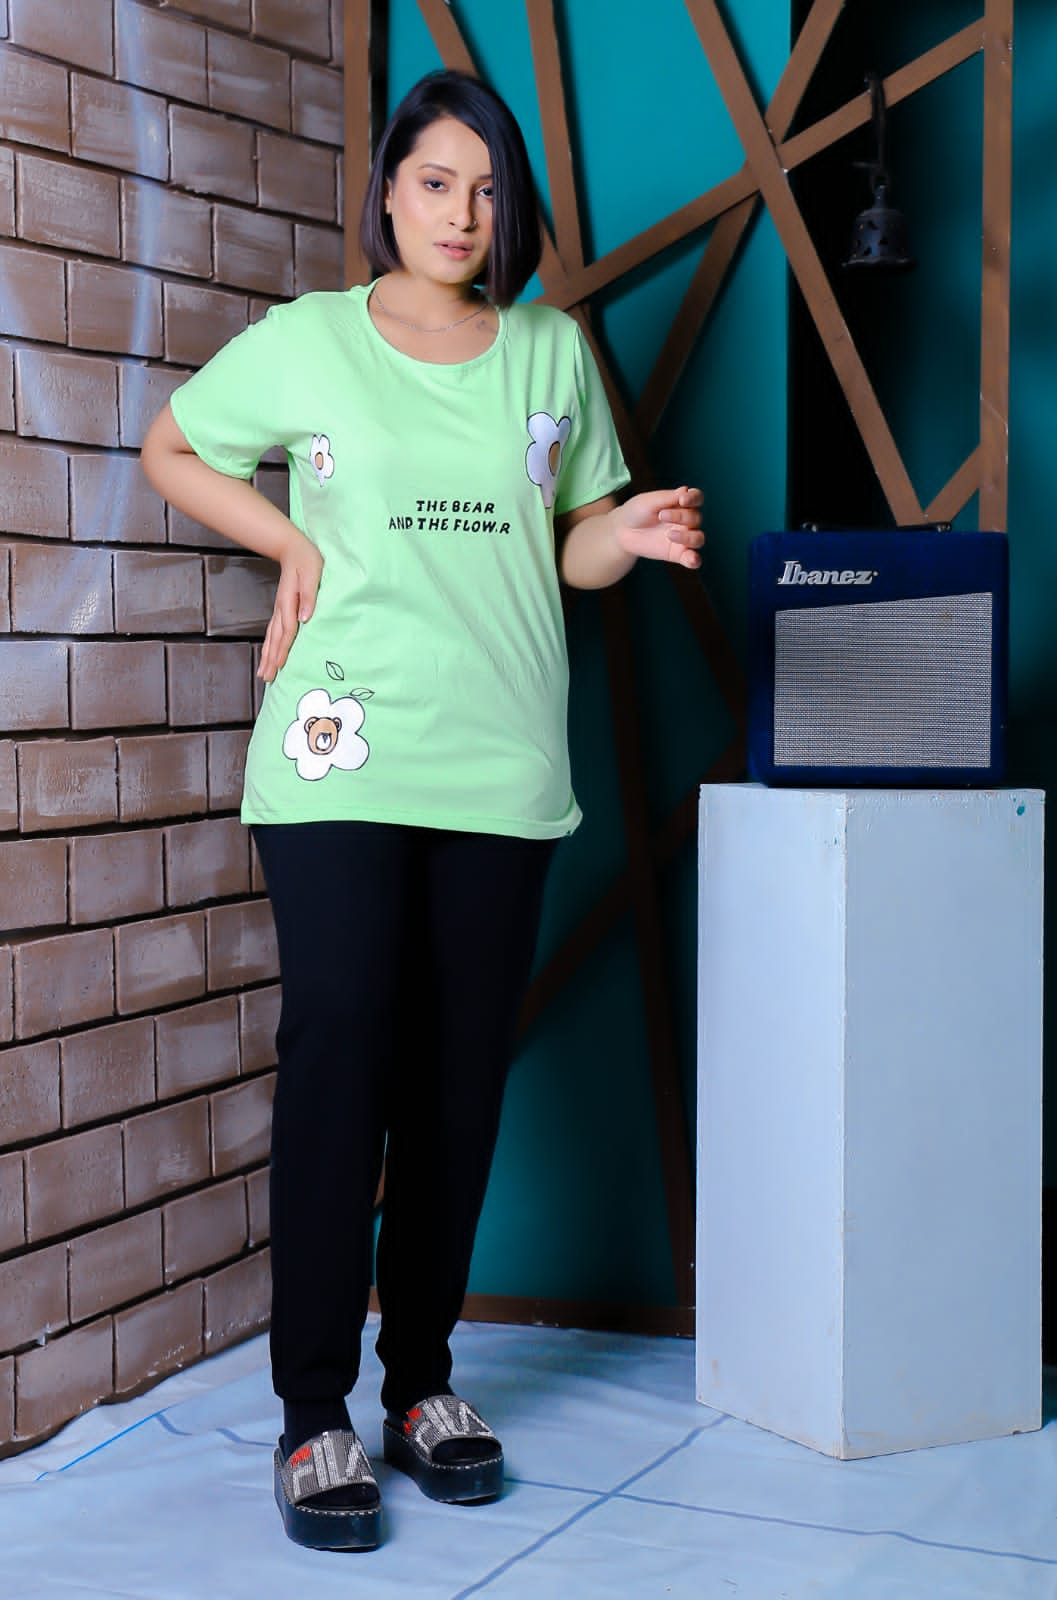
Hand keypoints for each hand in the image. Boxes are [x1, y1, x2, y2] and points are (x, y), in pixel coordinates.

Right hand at [258, 534, 323, 682]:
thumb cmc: (306, 560)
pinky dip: (270, 645)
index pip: (287, 630)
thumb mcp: (312, 573)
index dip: (283, 649)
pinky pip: (274, 631)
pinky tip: (269, 655)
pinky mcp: (281, 609)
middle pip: (275, 638)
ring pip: (271, 637)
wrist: (293, 548)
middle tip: (266, 678)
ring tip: (263, 673)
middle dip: (270, 659)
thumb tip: (306, 617)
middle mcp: (281, 608)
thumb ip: (308, 595)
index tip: (279, 665)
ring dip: (267, 655)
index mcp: (289, 601)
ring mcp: (279, 609)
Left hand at [615, 486, 703, 569]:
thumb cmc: (636, 511)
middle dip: (681, 516)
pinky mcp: (677, 554)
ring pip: (698, 538)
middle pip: (696, 518)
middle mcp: (685, 520)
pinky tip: (691, 559)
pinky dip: (695, 560)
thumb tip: (686, 490)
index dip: (694, 498)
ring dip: (688, 537)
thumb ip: (667, 497)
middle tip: (661, 516)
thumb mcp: (648, 501)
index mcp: (681, 503)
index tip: (682, 500)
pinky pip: (693, 559)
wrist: (622, 531)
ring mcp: (683, 538)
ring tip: (669, 535)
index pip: (697, 498)